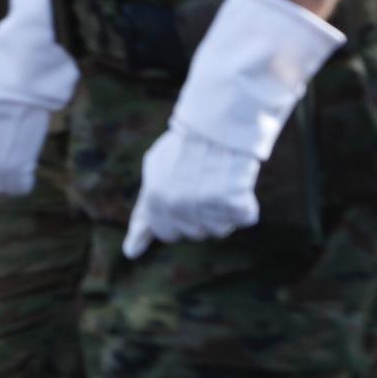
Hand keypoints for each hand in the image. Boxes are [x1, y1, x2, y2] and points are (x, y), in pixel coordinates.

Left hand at [122, 125, 260, 257]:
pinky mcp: (231, 202)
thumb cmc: (184, 149)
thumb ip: (145, 211)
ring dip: (223, 211)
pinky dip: (246, 205)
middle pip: (193, 233)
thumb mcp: (154, 172)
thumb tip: (130, 253)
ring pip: (219, 229)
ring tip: (219, 181)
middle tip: (202, 186)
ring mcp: (203, 205)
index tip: (177, 210)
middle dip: (199, 216)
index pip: (163, 231)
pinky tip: (238, 183)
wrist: (215, 124)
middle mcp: (177, 206)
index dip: (172, 222)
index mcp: (155, 199)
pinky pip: (244, 217)